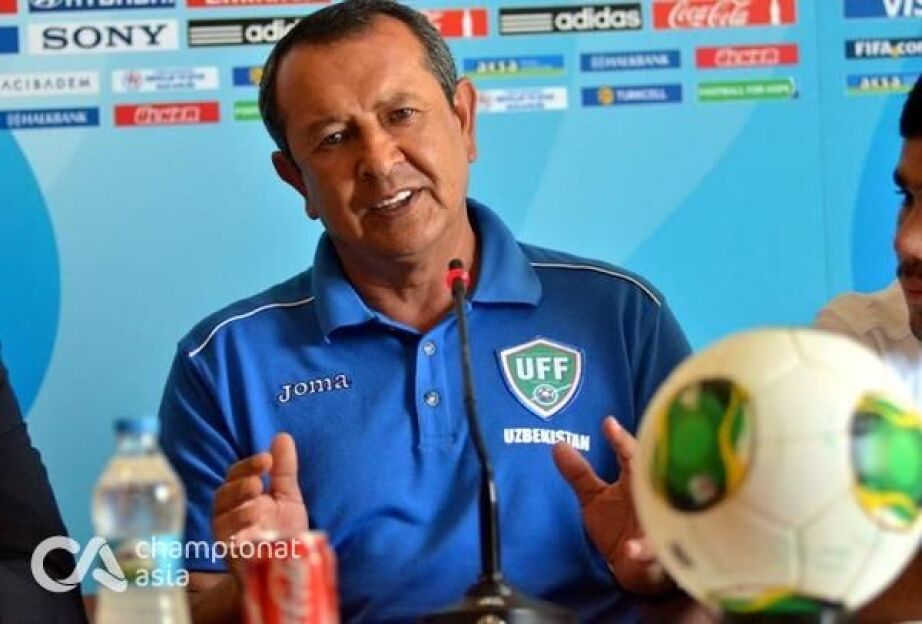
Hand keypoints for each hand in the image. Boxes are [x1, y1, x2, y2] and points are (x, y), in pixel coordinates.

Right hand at [211, 433, 308, 577]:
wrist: (285, 568)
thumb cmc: (283, 530)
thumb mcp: (287, 496)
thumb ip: (284, 470)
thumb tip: (283, 436)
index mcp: (242, 496)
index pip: (237, 475)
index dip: (248, 465)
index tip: (267, 459)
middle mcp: (229, 513)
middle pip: (223, 494)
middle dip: (239, 484)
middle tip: (258, 481)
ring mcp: (227, 535)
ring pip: (221, 517)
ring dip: (239, 506)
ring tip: (258, 500)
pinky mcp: (229, 554)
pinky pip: (226, 540)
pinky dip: (239, 528)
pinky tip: (255, 521)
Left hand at [553, 416, 670, 594]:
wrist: (634, 569)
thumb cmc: (618, 526)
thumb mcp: (594, 498)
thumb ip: (579, 473)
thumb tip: (558, 444)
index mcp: (637, 480)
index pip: (631, 454)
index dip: (620, 439)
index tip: (608, 423)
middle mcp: (653, 498)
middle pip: (654, 475)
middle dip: (648, 463)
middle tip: (632, 451)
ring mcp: (658, 525)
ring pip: (662, 511)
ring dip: (653, 506)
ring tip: (639, 496)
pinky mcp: (656, 553)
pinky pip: (652, 551)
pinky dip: (643, 550)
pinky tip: (631, 548)